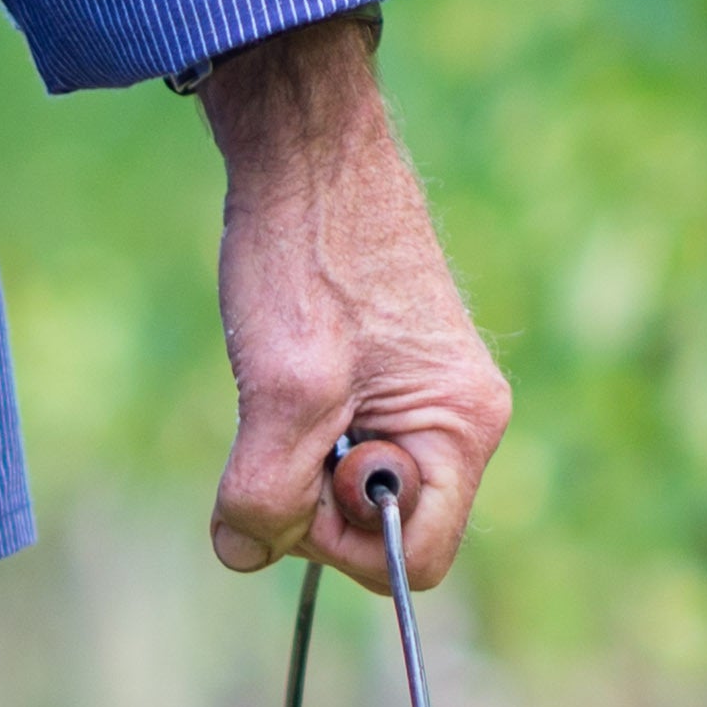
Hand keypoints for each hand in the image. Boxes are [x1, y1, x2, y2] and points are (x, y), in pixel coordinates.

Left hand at [197, 15, 512, 591]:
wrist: (304, 148)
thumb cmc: (307, 256)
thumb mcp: (282, 389)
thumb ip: (266, 491)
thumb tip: (244, 554)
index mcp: (463, 428)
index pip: (417, 558)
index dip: (343, 544)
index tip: (297, 477)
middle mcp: (456, 421)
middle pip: (378, 527)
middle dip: (312, 499)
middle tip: (279, 419)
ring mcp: (417, 398)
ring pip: (343, 486)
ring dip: (294, 458)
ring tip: (279, 381)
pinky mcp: (380, 378)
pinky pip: (332, 443)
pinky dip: (291, 428)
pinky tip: (280, 368)